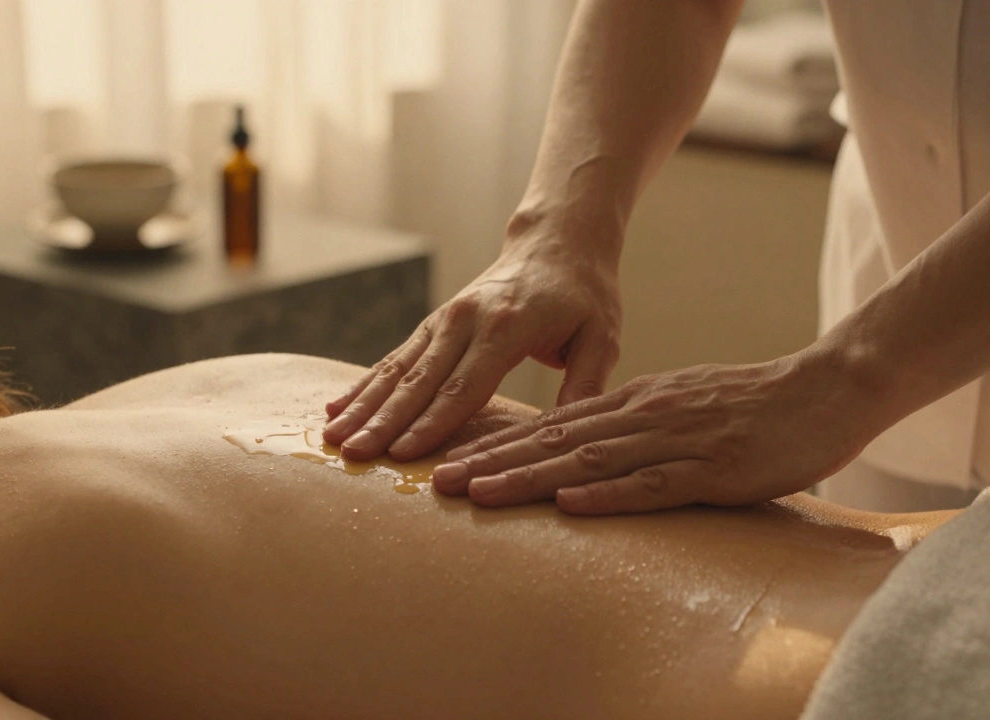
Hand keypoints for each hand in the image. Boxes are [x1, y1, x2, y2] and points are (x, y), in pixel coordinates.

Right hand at [322, 225, 622, 461]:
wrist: (556, 243)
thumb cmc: (584, 296)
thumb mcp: (602, 337)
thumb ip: (585, 385)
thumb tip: (570, 438)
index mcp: (506, 326)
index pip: (464, 384)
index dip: (433, 422)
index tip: (405, 453)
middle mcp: (465, 320)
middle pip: (419, 380)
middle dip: (383, 420)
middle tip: (354, 454)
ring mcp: (443, 320)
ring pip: (397, 369)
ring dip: (363, 405)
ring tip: (332, 436)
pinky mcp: (433, 325)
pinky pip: (393, 358)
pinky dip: (363, 385)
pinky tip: (336, 408)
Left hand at [430, 353, 873, 513]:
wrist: (822, 390)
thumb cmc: (748, 405)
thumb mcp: (675, 407)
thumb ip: (628, 426)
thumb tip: (579, 447)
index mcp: (631, 402)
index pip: (550, 425)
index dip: (497, 445)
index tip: (450, 462)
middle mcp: (642, 416)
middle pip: (553, 440)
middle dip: (493, 461)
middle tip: (439, 481)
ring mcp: (675, 441)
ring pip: (588, 460)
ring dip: (530, 478)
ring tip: (480, 493)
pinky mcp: (712, 469)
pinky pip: (653, 484)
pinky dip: (609, 494)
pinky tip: (570, 502)